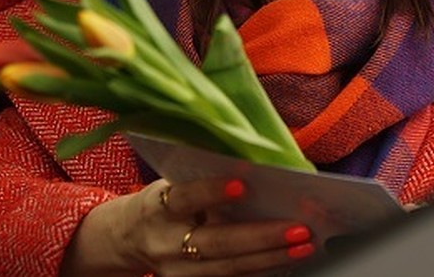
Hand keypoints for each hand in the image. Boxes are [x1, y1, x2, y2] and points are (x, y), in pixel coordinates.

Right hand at [60, 178, 315, 275]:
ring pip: (229, 268)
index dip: (211, 192)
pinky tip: (287, 260)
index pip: (185, 198)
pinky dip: (262, 270)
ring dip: (271, 258)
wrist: (128, 238)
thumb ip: (204, 178)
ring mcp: (178, 271)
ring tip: (305, 246)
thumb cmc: (163, 202)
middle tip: (300, 228)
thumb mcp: (171, 184)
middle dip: (262, 236)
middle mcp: (165, 243)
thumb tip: (257, 167)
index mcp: (158, 208)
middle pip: (217, 243)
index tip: (242, 185)